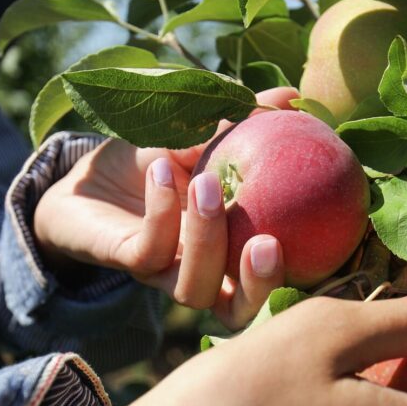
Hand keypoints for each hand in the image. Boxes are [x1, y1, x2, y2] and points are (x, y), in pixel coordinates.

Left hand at [33, 87, 298, 328]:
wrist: (84, 179)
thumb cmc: (151, 162)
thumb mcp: (200, 135)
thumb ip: (244, 121)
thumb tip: (292, 96)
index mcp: (232, 254)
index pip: (273, 281)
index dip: (300, 272)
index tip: (322, 233)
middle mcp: (202, 274)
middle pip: (239, 310)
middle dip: (258, 285)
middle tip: (269, 242)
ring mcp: (163, 273)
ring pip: (193, 289)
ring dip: (205, 238)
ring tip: (206, 182)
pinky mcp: (125, 262)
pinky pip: (148, 249)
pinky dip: (162, 209)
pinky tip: (164, 169)